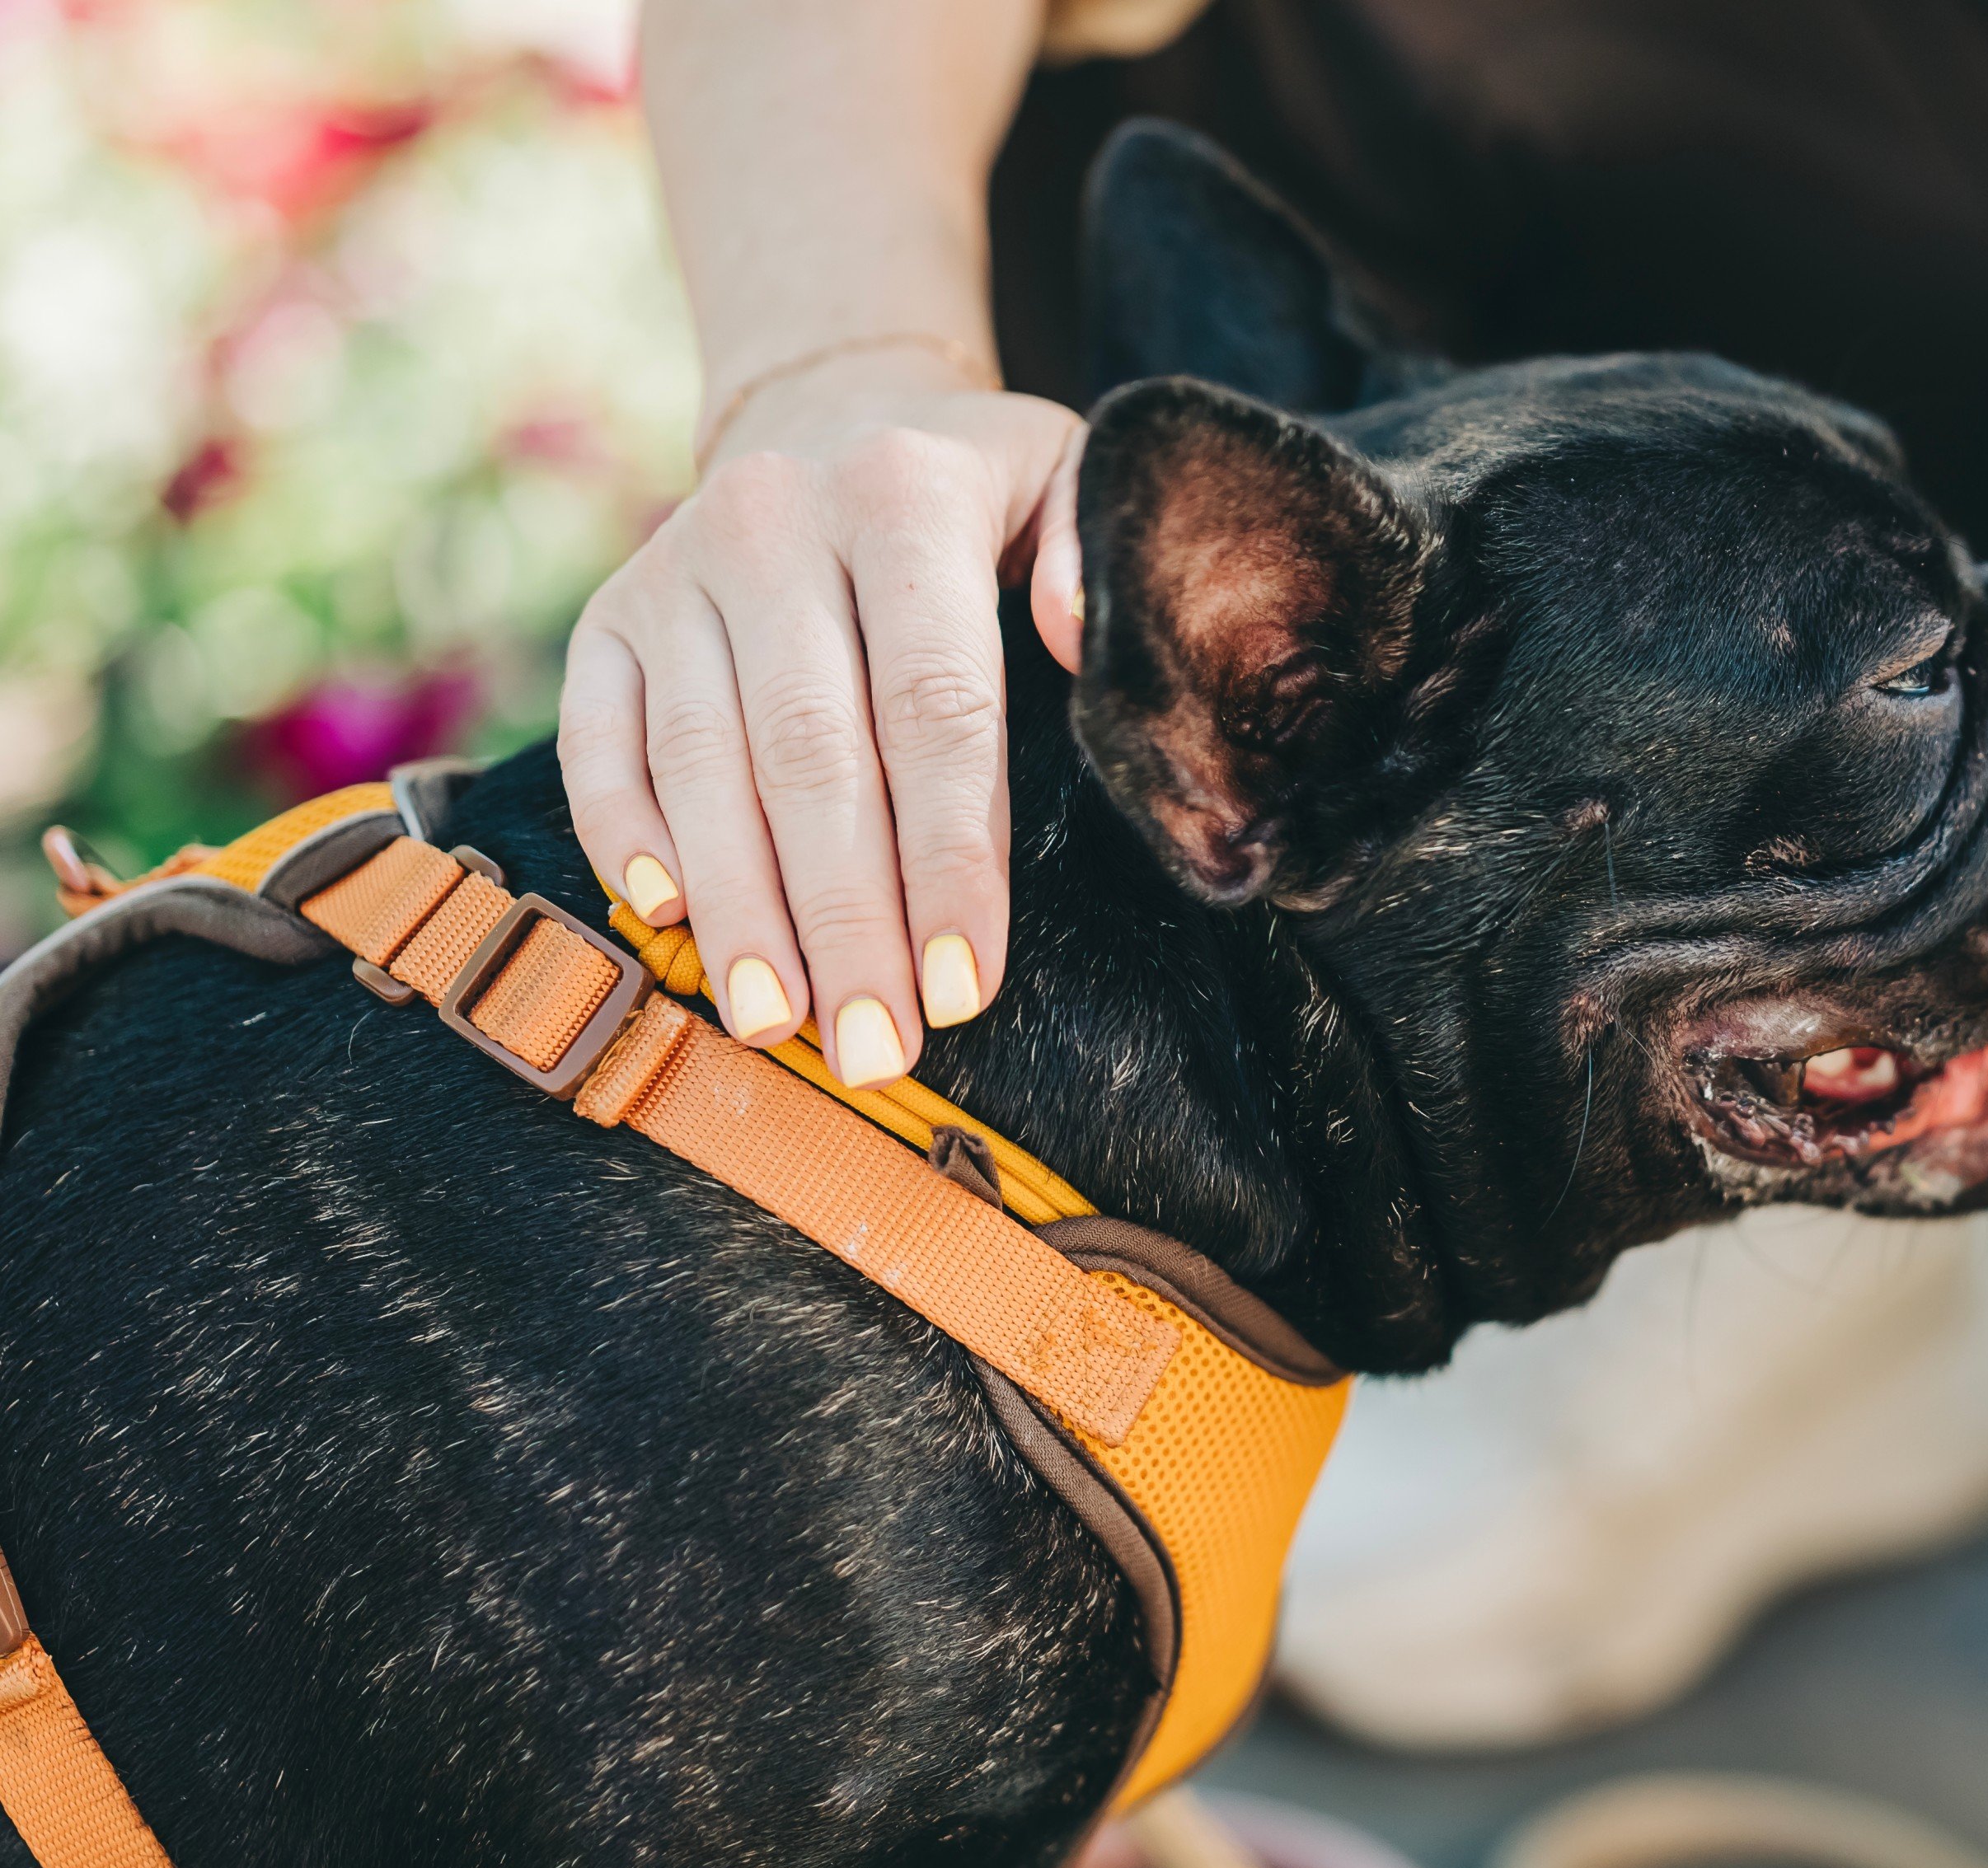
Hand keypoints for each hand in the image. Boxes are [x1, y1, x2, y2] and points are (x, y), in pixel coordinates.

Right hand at [558, 349, 1086, 1083]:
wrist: (832, 407)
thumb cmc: (979, 491)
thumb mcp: (1068, 478)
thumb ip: (1091, 551)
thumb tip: (1075, 637)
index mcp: (904, 494)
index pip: (935, 708)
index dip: (948, 857)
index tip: (965, 984)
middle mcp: (774, 521)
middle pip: (812, 757)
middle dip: (845, 919)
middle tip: (874, 1049)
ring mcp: (675, 567)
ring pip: (702, 764)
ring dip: (740, 909)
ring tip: (780, 1026)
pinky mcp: (607, 612)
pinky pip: (603, 739)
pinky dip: (627, 836)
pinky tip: (672, 925)